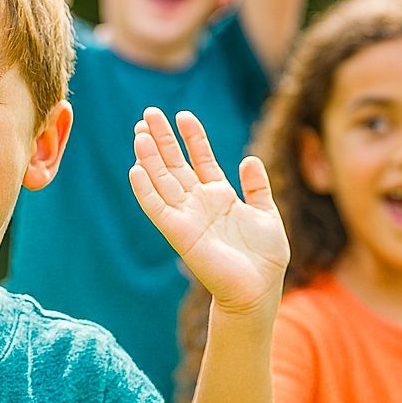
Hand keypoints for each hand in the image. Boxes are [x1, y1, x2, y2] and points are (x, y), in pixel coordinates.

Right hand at [128, 109, 288, 317]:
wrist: (258, 289)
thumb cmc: (265, 257)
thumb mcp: (266, 213)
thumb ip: (257, 187)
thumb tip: (249, 159)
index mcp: (220, 196)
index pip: (201, 159)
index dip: (192, 137)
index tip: (183, 115)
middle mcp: (199, 203)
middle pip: (175, 164)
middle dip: (162, 139)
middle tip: (148, 113)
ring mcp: (186, 216)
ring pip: (162, 180)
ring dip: (149, 157)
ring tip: (139, 132)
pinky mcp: (178, 233)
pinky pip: (156, 208)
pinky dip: (145, 189)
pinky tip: (135, 168)